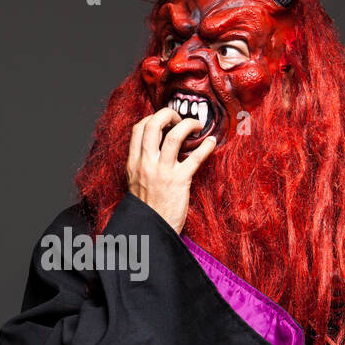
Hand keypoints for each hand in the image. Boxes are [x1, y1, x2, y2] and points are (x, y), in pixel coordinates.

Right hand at [126, 106, 216, 233]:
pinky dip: (206, 146)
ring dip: (188, 124)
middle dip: (168, 114)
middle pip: (153, 124)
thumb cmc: (146, 209)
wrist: (151, 231)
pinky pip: (195, 158)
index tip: (164, 120)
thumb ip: (142, 165)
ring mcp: (162, 171)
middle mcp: (146, 163)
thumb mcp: (135, 183)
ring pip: (174, 135)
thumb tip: (154, 150)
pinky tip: (211, 142)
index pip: (138, 128)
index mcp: (133, 163)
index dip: (153, 118)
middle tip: (179, 118)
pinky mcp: (179, 181)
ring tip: (197, 126)